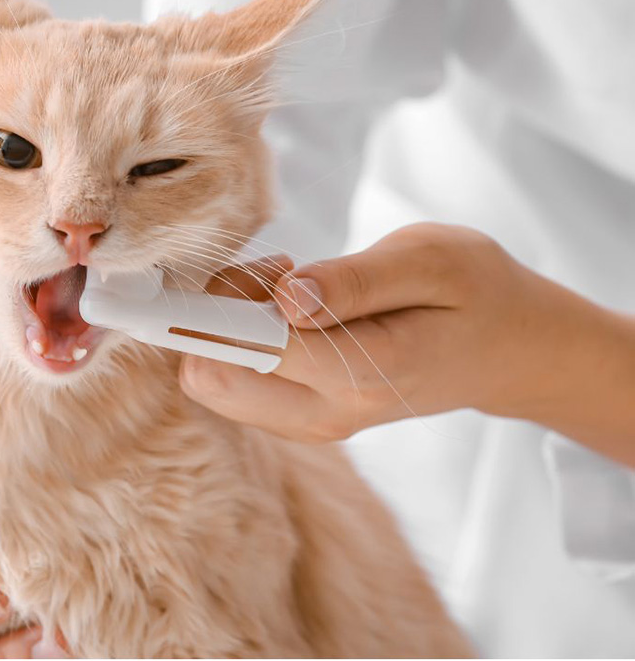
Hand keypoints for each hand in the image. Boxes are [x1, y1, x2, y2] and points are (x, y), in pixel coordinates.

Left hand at [179, 223, 634, 465]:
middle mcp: (325, 412)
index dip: (199, 310)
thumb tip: (284, 298)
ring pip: (215, 381)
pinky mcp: (302, 418)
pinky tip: (292, 306)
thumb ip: (354, 282)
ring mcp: (312, 424)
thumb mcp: (431, 261)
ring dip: (227, 323)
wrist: (506, 350)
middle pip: (211, 374)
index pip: (245, 348)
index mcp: (360, 371)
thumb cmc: (475, 292)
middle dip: (214, 312)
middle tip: (277, 268)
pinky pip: (236, 383)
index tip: (178, 276)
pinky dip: (240, 339)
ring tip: (293, 283)